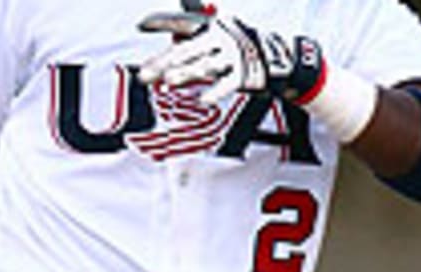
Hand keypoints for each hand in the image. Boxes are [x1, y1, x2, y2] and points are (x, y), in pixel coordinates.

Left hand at [139, 12, 322, 107]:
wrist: (280, 59)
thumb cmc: (242, 52)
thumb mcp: (217, 44)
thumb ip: (192, 52)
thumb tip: (164, 66)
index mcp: (212, 27)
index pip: (182, 24)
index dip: (161, 23)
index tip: (140, 25)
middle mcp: (220, 38)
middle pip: (186, 50)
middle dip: (163, 62)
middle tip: (145, 73)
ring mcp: (233, 55)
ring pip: (204, 66)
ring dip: (185, 74)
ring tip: (168, 81)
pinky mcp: (245, 73)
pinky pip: (227, 83)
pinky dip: (215, 91)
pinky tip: (203, 99)